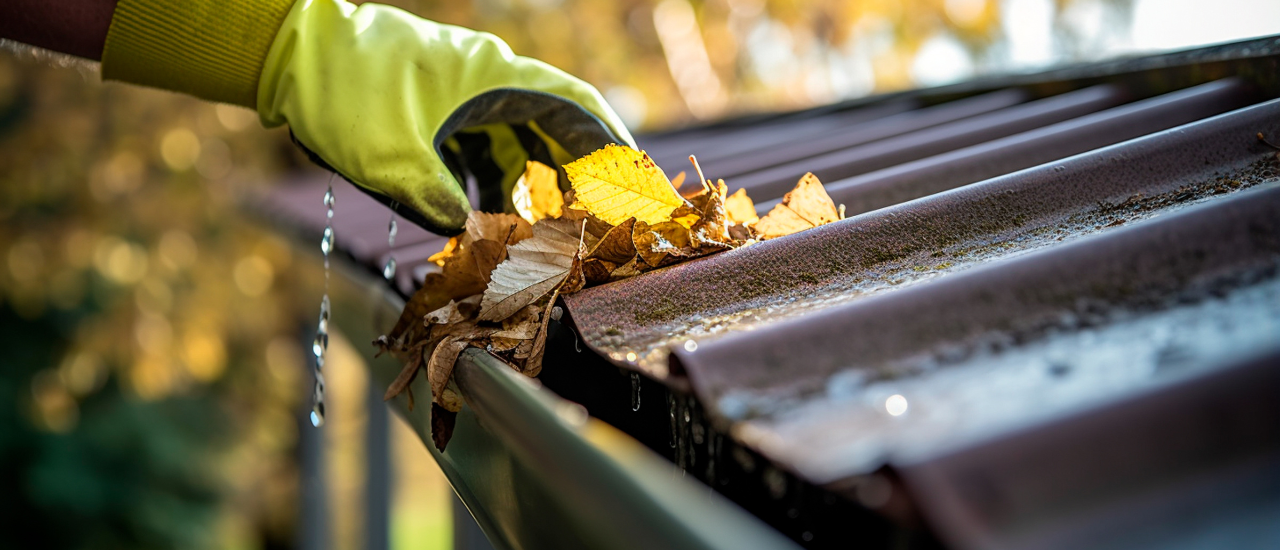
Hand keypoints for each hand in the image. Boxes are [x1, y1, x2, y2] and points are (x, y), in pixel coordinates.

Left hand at [257, 0, 634, 234]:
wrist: (287, 52)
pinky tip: (484, 219)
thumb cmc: (341, 92)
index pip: (576, 108)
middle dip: (575, 180)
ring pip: (517, 143)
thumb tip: (472, 237)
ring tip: (538, 236)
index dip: (611, 149)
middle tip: (589, 227)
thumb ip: (440, 203)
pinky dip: (491, 183)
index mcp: (494, 78)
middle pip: (553, 129)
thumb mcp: (390, 159)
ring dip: (529, 188)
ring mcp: (462, 93)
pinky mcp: (437, 108)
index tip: (635, 187)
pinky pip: (482, 148)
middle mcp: (488, 81)